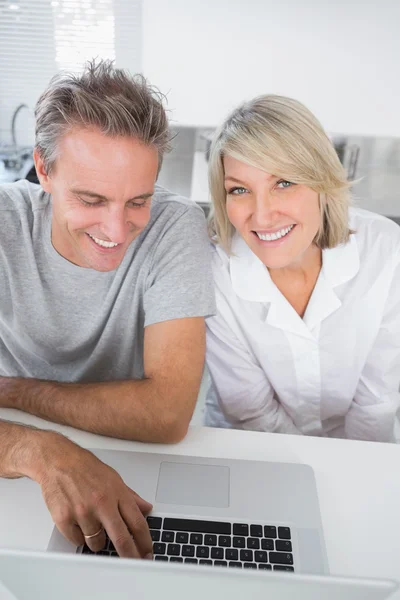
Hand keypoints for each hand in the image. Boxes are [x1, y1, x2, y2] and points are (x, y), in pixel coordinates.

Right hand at [36, 434, 152, 557]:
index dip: (144, 541)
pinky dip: (79, 536)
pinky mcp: (64, 519)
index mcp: (116, 493)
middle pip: (121, 538)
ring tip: (92, 523)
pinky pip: (77, 541)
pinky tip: (78, 521)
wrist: (58, 461)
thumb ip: (130, 496)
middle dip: (130, 555)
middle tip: (134, 561)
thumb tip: (146, 508)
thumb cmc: (86, 468)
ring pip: (96, 543)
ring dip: (97, 540)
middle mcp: (101, 503)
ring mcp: (83, 512)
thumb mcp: (114, 478)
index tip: (147, 552)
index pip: (137, 523)